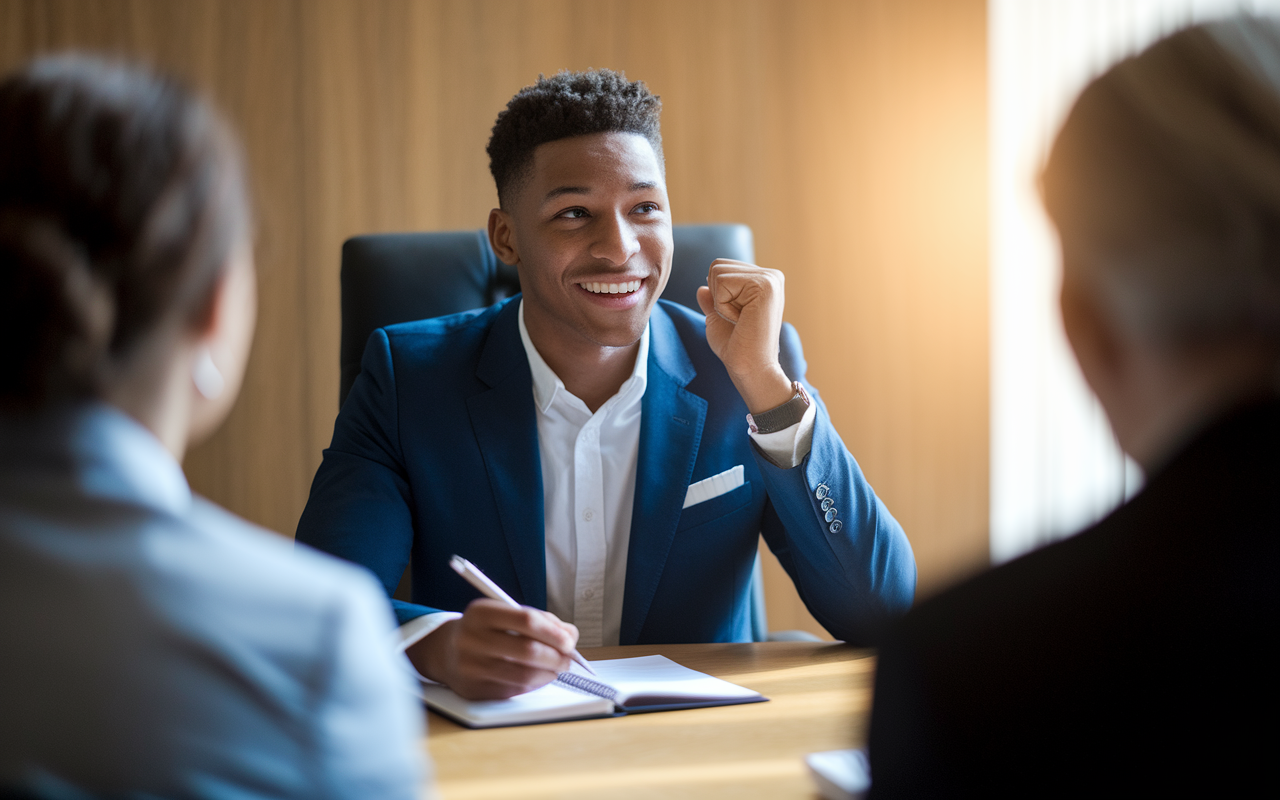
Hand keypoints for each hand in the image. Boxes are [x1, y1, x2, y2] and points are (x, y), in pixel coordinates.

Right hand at [406, 599, 579, 699]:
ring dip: (549, 673)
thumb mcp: (505, 613)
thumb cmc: (486, 630)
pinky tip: (538, 676)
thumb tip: (570, 636)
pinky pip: (514, 690)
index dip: (553, 632)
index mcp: (481, 613)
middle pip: (528, 651)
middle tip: (568, 658)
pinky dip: (533, 684)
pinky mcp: (474, 690)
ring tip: (556, 668)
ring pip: (524, 675)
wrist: (445, 651)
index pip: (526, 620)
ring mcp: (471, 667)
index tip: (569, 640)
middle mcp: (472, 639)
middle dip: (556, 657)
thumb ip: (539, 620)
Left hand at [696, 259, 793, 413]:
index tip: (737, 319)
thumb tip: (701, 288)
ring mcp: (770, 278)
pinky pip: (721, 282)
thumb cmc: (736, 349)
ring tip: (741, 320)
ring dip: (720, 301)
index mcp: (762, 281)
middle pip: (717, 265)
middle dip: (717, 296)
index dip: (718, 296)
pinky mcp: (765, 284)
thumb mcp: (718, 320)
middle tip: (738, 320)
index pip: (720, 268)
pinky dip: (723, 305)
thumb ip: (712, 302)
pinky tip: (742, 319)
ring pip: (717, 271)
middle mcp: (770, 275)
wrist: (750, 369)